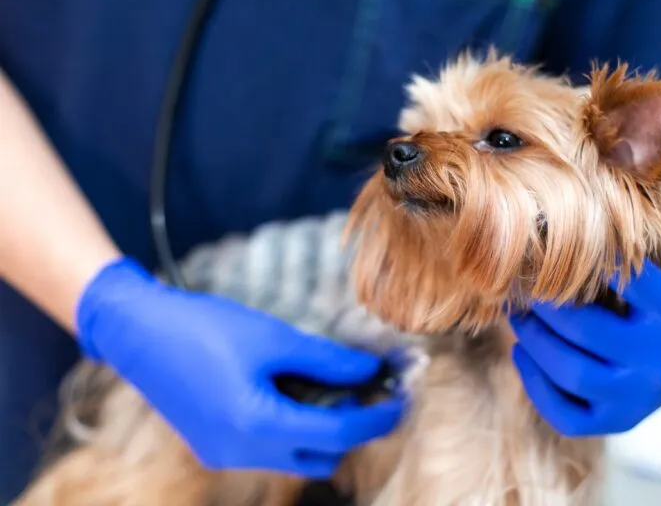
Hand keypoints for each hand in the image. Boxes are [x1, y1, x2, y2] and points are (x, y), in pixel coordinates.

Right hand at [75, 257, 404, 476]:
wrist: (136, 331)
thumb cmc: (204, 327)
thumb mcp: (273, 338)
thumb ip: (326, 360)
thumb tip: (370, 369)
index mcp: (259, 426)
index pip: (339, 434)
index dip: (376, 417)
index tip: (400, 397)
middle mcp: (242, 453)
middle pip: (320, 455)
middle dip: (349, 425)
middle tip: (361, 386)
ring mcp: (224, 455)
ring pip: (294, 456)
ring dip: (319, 428)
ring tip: (323, 383)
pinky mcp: (213, 446)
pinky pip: (266, 449)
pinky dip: (288, 427)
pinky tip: (287, 389)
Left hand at [510, 253, 660, 436]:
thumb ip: (632, 249)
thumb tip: (569, 222)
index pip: (631, 283)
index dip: (593, 262)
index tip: (564, 248)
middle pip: (586, 331)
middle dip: (544, 306)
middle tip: (525, 289)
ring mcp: (640, 396)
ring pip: (571, 374)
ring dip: (534, 342)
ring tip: (518, 319)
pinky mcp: (619, 421)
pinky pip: (566, 416)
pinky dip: (535, 385)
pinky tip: (522, 354)